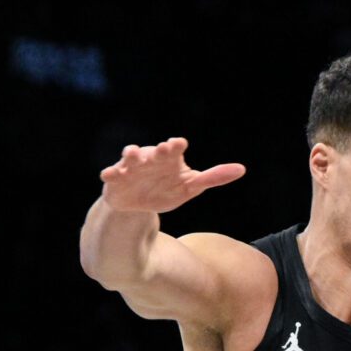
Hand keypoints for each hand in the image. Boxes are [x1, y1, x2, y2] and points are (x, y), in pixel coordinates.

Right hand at [97, 138, 245, 213]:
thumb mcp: (191, 186)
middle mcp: (150, 159)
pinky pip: (110, 174)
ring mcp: (131, 168)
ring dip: (131, 154)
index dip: (175, 146)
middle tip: (163, 148)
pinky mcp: (115, 179)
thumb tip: (241, 169)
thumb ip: (213, 177)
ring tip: (133, 153)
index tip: (179, 144)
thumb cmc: (166, 190)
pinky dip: (110, 174)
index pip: (174, 149)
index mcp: (169, 159)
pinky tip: (109, 175)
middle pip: (154, 152)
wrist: (138, 205)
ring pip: (130, 157)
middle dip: (157, 150)